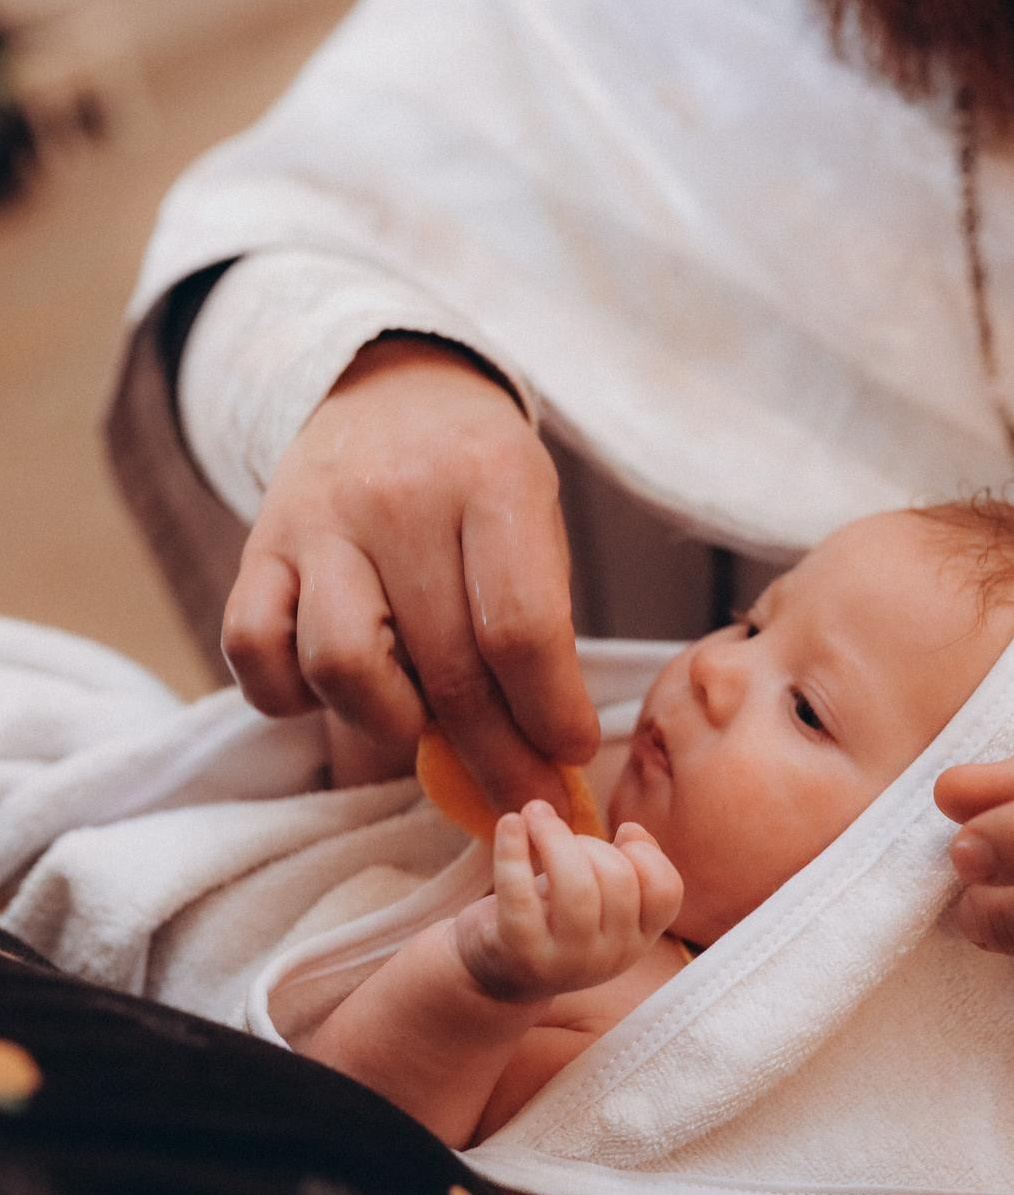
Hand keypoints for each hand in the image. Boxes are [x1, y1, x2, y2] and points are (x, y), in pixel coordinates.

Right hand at [220, 335, 598, 811]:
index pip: (522, 629)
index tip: (568, 752)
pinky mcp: (259, 547)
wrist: (391, 388)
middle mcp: (401, 500)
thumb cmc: (481, 479)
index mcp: (493, 482)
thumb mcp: (534, 516)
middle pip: (447, 669)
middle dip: (495, 756)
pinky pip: (253, 650)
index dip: (549, 713)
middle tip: (523, 796)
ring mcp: (319, 523)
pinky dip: (290, 696)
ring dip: (392, 724)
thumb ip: (537, 620)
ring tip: (426, 723)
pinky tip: (341, 692)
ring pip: (342, 666)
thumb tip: (544, 751)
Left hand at [455, 802, 682, 1003]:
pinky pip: (519, 893)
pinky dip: (512, 849)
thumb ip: (626, 865)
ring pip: (576, 886)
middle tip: (556, 833)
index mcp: (636, 940)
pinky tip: (510, 822)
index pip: (665, 892)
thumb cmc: (555, 918)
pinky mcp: (519, 953)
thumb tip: (632, 830)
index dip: (646, 854)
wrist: (497, 974)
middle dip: (588, 841)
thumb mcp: (599, 897)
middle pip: (618, 878)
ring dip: (553, 835)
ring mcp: (565, 961)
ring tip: (534, 814)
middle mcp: (609, 957)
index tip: (620, 834)